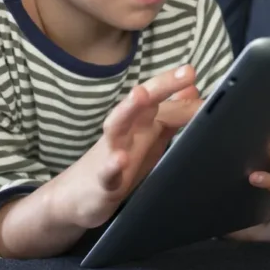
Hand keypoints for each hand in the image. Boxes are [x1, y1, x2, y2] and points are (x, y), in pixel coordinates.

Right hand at [51, 65, 201, 228]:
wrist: (75, 197)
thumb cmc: (119, 163)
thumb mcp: (150, 138)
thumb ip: (171, 116)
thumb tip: (192, 89)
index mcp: (140, 122)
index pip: (161, 99)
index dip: (179, 88)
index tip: (194, 72)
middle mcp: (125, 132)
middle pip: (142, 103)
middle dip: (162, 85)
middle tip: (186, 72)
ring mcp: (111, 154)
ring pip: (117, 126)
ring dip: (129, 109)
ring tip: (141, 93)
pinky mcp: (102, 182)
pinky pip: (107, 172)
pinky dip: (112, 165)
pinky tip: (120, 159)